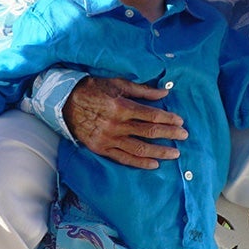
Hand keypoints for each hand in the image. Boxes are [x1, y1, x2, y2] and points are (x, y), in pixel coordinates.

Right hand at [64, 77, 187, 168]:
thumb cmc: (93, 90)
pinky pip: (124, 159)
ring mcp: (108, 139)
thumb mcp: (118, 84)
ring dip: (159, 151)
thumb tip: (164, 94)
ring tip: (174, 153)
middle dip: (169, 135)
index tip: (180, 122)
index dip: (168, 119)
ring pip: (139, 149)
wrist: (64, 103)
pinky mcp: (101, 149)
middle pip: (149, 132)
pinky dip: (140, 163)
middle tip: (184, 136)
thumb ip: (142, 90)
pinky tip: (154, 164)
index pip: (151, 116)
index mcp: (121, 107)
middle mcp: (116, 125)